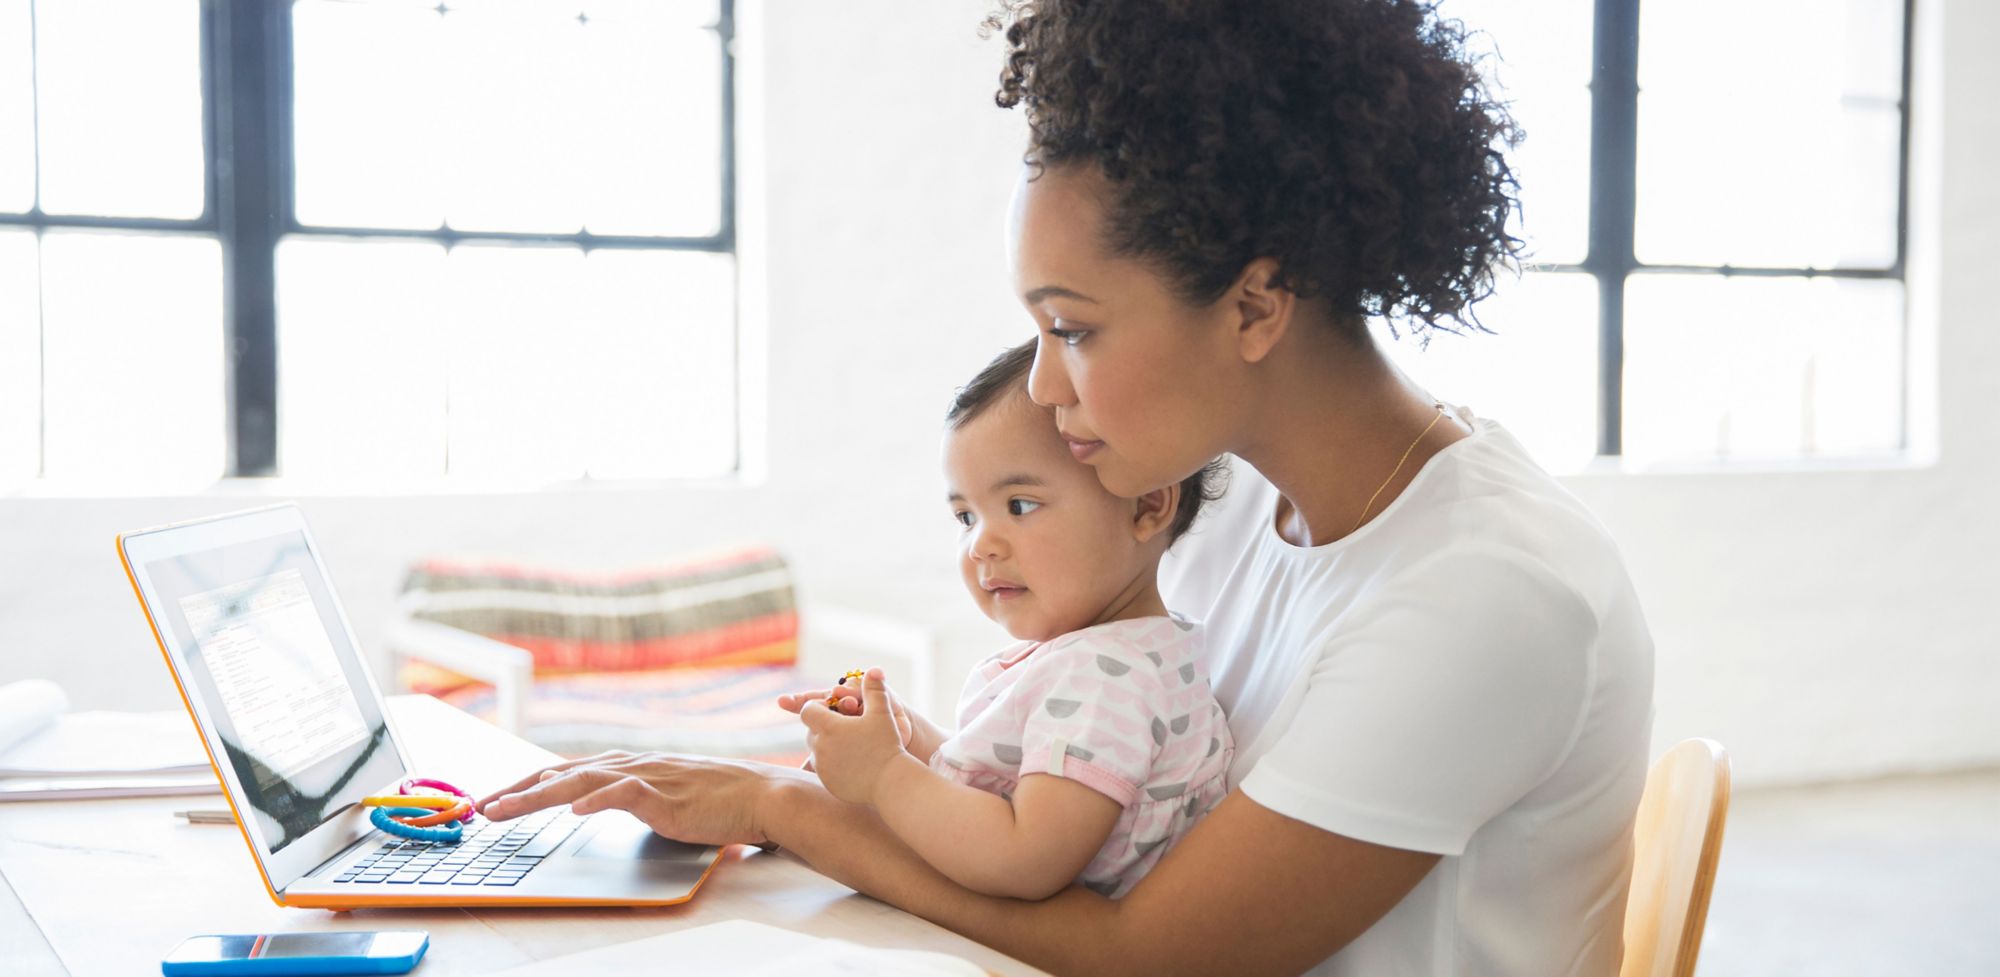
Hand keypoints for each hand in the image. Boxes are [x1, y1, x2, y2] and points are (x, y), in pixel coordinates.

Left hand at [473, 750, 814, 846]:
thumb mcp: (662, 795)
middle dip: (517, 789)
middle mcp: (630, 765)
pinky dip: (598, 799)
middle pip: (562, 773)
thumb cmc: (717, 799)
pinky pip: (625, 794)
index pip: (564, 771)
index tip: (494, 798)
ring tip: (506, 809)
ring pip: (581, 781)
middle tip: (482, 806)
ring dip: (538, 796)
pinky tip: (576, 808)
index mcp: (627, 766)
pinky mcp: (666, 795)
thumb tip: (597, 804)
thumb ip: (630, 796)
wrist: (761, 794)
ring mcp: (647, 777)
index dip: (526, 784)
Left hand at [798, 668, 917, 806]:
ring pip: (816, 749)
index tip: (837, 709)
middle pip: (811, 730)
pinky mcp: (826, 782)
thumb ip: (874, 689)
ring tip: (850, 744)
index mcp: (828, 727)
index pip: (808, 709)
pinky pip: (823, 768)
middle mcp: (819, 746)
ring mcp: (821, 766)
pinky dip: (832, 762)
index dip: (820, 707)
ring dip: (827, 744)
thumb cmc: (887, 744)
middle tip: (846, 727)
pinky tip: (851, 762)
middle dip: (824, 726)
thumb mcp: (882, 713)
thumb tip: (874, 669)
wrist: (890, 783)